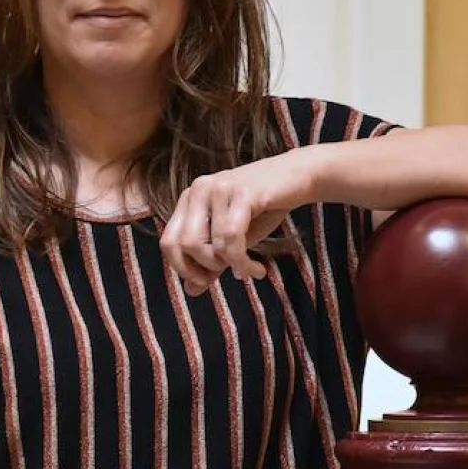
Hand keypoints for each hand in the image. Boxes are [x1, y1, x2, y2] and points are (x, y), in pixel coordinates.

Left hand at [160, 150, 316, 295]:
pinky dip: (244, 262)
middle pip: (184, 244)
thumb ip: (210, 261)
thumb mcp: (233, 239)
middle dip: (207, 268)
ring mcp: (219, 188)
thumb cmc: (263, 209)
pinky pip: (233, 238)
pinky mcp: (242, 192)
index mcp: (189, 199)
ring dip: (234, 266)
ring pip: (212, 244)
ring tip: (251, 270)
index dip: (183, 269)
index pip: (168, 242)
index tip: (206, 281)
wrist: (299, 177)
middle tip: (229, 273)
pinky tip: (258, 269)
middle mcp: (198, 190)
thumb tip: (190, 292)